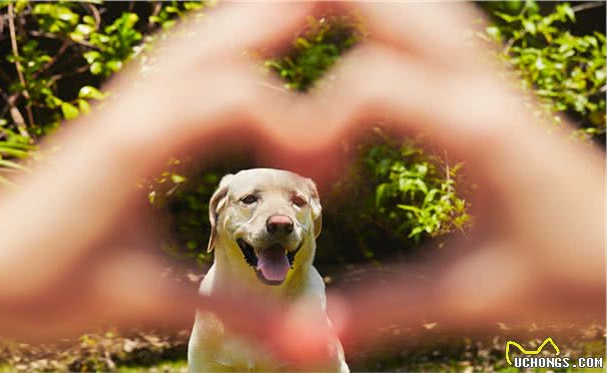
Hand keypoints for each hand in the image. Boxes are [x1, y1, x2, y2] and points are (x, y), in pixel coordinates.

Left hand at [0, 2, 316, 340]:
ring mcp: (125, 102)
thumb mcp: (146, 301)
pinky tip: (247, 49)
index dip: (301, 125)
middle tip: (353, 14)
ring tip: (309, 16)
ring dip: (255, 22)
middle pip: (220, 38)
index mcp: (138, 143)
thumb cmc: (47, 286)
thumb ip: (237, 314)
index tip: (333, 180)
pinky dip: (224, 44)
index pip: (238, 99)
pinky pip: (181, 61)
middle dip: (286, 19)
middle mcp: (133, 107)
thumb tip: (310, 345)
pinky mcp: (120, 112)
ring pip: (199, 39)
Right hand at [276, 1, 604, 349]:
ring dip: (358, 12)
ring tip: (302, 32)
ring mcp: (494, 80)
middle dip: (317, 11)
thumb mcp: (472, 297)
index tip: (313, 177)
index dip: (315, 121)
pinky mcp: (498, 88)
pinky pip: (439, 29)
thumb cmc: (572, 277)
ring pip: (420, 7)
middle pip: (393, 6)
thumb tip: (310, 329)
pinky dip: (393, 25)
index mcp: (476, 131)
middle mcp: (485, 88)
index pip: (370, 84)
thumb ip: (383, 310)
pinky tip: (369, 44)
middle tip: (265, 47)